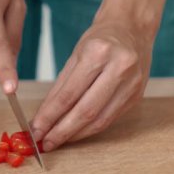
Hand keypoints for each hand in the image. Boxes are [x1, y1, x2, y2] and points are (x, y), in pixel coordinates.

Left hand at [32, 22, 153, 151]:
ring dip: (76, 134)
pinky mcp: (137, 96)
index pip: (69, 94)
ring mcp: (132, 84)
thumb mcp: (75, 55)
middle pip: (86, 111)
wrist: (132, 29)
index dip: (50, 116)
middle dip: (62, 131)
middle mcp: (119, 68)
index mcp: (98, 53)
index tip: (36, 130)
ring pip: (100, 120)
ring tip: (58, 140)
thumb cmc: (100, 40)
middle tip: (45, 143)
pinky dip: (90, 129)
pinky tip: (77, 132)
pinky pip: (110, 119)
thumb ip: (60, 87)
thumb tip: (44, 117)